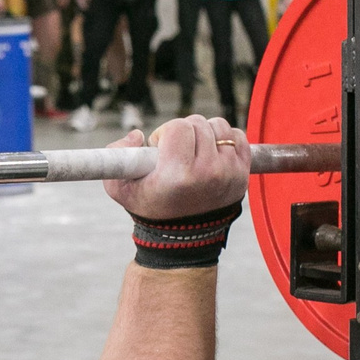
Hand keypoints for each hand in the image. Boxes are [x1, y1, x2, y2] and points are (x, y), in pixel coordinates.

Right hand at [107, 116, 247, 220]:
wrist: (184, 236)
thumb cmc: (151, 207)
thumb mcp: (119, 188)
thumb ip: (116, 154)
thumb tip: (137, 135)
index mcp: (178, 175)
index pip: (178, 126)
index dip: (164, 133)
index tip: (160, 148)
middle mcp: (208, 173)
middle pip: (198, 123)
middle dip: (183, 132)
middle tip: (176, 152)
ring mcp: (229, 173)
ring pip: (219, 126)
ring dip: (204, 133)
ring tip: (194, 152)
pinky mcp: (243, 173)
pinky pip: (238, 136)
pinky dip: (225, 138)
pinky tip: (211, 153)